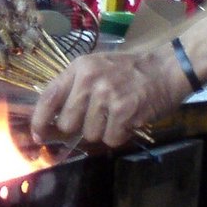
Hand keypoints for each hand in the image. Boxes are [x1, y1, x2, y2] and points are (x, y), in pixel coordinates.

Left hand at [30, 42, 192, 147]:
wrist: (167, 68)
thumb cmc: (129, 71)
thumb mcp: (96, 67)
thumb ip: (75, 88)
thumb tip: (53, 121)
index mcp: (78, 68)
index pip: (48, 97)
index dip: (39, 121)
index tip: (38, 135)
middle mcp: (89, 80)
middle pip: (67, 124)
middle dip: (79, 128)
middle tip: (96, 120)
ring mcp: (107, 95)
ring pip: (90, 134)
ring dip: (103, 131)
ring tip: (117, 115)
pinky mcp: (124, 111)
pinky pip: (111, 139)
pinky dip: (119, 135)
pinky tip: (128, 120)